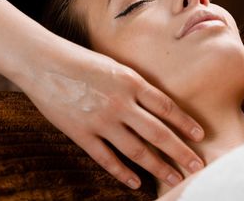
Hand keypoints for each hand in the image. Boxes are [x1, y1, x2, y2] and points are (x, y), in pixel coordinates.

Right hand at [20, 40, 204, 189]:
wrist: (43, 63)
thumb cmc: (80, 60)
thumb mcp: (115, 66)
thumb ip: (136, 85)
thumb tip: (158, 105)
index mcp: (131, 81)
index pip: (166, 107)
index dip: (185, 123)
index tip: (200, 135)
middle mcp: (120, 102)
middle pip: (158, 132)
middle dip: (180, 151)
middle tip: (197, 165)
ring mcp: (101, 120)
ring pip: (137, 150)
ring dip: (158, 166)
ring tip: (174, 177)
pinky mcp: (82, 133)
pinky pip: (106, 158)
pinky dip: (122, 172)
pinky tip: (136, 183)